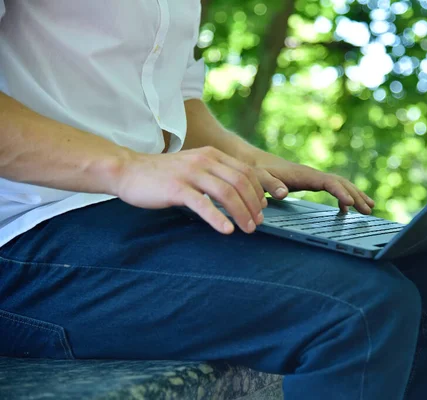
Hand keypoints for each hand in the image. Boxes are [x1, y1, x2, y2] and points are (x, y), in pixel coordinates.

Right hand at [116, 146, 266, 234]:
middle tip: (258, 223)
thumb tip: (239, 195)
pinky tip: (226, 230)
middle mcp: (204, 160)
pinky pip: (202, 204)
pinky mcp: (176, 188)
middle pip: (240, 182)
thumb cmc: (163, 174)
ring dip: (241, 213)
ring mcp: (190, 173)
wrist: (128, 170)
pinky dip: (218, 218)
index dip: (258, 192)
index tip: (263, 208)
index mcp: (212, 155)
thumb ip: (215, 175)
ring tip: (248, 229)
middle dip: (254, 205)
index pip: (246, 171)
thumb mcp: (194, 166)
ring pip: (226, 193)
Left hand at [251, 151, 374, 214]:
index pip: (328, 182)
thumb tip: (284, 194)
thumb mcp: (259, 178)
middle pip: (340, 183)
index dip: (341, 192)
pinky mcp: (309, 181)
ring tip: (369, 208)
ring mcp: (311, 177)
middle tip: (369, 210)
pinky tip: (347, 209)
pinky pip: (332, 188)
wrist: (251, 161)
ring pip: (339, 184)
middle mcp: (311, 174)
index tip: (351, 203)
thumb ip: (270, 185)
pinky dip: (343, 196)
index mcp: (303, 174)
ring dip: (355, 195)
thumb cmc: (255, 171)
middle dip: (356, 196)